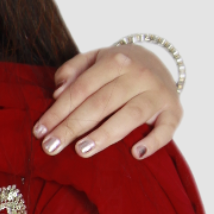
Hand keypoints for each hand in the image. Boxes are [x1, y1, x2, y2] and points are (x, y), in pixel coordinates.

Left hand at [32, 43, 181, 161]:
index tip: (40, 131)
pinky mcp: (174, 111)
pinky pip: (167, 128)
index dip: (59, 110)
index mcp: (116, 61)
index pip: (81, 88)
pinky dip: (154, 141)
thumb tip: (58, 91)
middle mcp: (138, 75)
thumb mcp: (94, 60)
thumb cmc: (118, 68)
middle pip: (101, 104)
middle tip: (51, 147)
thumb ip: (73, 70)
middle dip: (73, 127)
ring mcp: (158, 93)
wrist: (160, 62)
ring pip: (130, 115)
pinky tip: (136, 153)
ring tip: (82, 151)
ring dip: (105, 134)